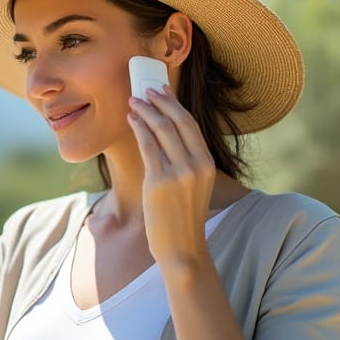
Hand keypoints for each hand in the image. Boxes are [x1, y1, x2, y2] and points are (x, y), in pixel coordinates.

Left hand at [126, 86, 216, 267]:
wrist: (182, 248)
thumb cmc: (182, 220)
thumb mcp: (193, 187)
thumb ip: (185, 164)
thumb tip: (164, 139)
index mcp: (208, 164)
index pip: (191, 125)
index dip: (175, 105)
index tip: (163, 92)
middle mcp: (197, 164)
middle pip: (178, 121)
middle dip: (160, 101)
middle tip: (145, 90)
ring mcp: (179, 172)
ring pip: (161, 130)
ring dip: (145, 111)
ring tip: (133, 101)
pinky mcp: (160, 181)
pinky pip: (148, 146)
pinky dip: (139, 128)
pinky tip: (132, 119)